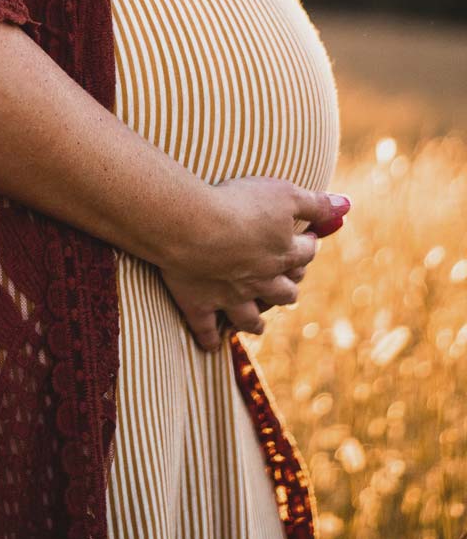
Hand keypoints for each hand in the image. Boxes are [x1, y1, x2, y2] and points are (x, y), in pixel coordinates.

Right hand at [157, 176, 350, 350]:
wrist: (191, 225)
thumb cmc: (238, 204)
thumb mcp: (284, 194)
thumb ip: (315, 203)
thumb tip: (346, 206)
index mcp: (283, 254)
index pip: (305, 253)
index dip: (309, 246)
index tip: (308, 239)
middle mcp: (261, 281)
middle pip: (283, 293)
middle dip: (288, 289)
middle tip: (286, 282)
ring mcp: (229, 296)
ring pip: (250, 317)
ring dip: (256, 321)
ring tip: (258, 323)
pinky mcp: (198, 302)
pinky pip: (206, 328)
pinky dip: (209, 338)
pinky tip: (211, 345)